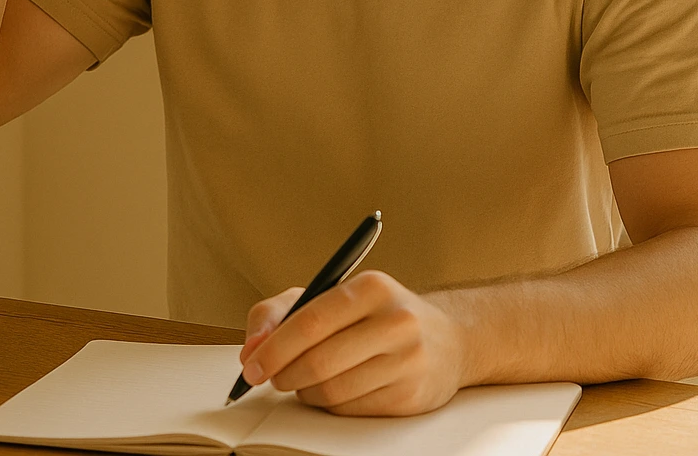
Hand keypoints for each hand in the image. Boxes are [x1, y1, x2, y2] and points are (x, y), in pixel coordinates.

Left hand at [238, 271, 467, 416]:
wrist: (446, 339)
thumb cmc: (377, 315)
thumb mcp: (334, 296)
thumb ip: (283, 312)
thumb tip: (253, 346)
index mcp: (372, 287)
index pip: (312, 320)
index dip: (274, 347)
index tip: (251, 365)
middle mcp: (395, 320)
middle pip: (319, 361)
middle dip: (284, 374)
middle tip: (271, 377)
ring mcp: (407, 360)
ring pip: (332, 391)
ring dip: (305, 391)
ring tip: (304, 380)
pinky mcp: (411, 395)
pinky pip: (351, 410)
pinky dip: (330, 405)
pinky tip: (334, 389)